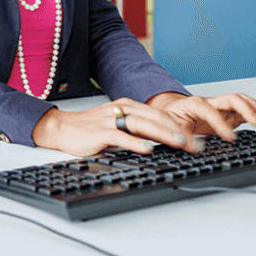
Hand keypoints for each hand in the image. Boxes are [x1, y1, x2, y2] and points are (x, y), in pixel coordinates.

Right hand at [32, 97, 198, 156]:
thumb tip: (163, 142)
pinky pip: (120, 136)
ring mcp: (109, 120)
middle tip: (194, 144)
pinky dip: (135, 143)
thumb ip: (137, 131)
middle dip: (177, 131)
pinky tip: (148, 149)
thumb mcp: (117, 125)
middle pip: (154, 117)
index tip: (194, 139)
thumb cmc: (90, 129)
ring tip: (179, 143)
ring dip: (162, 134)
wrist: (61, 128)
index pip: (158, 114)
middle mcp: (120, 110)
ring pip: (141, 124)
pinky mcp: (99, 132)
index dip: (179, 126)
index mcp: (127, 106)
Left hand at [152, 92, 255, 142]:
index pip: (210, 110)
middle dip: (246, 109)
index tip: (230, 137)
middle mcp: (211, 103)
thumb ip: (181, 137)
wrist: (170, 111)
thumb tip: (193, 147)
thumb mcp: (169, 128)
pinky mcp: (229, 115)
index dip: (221, 123)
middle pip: (231, 99)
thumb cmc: (170, 117)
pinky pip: (246, 111)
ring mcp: (221, 108)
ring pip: (241, 102)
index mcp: (194, 104)